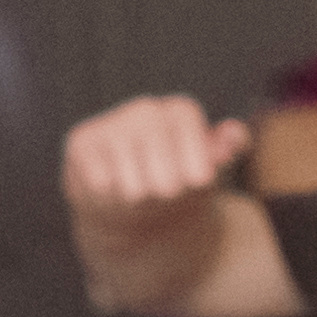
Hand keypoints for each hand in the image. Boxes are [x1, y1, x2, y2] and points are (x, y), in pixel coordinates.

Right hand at [64, 95, 251, 221]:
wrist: (129, 206)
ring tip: (139, 193)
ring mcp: (111, 125)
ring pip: (133, 184)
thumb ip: (226, 152)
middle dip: (167, 190)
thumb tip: (236, 135)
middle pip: (164, 167)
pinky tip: (111, 190)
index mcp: (179, 111)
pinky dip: (108, 196)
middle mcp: (144, 110)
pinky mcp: (80, 143)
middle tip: (164, 192)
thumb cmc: (175, 184)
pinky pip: (101, 184)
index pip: (191, 135)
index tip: (198, 181)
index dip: (195, 162)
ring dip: (138, 198)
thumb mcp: (206, 172)